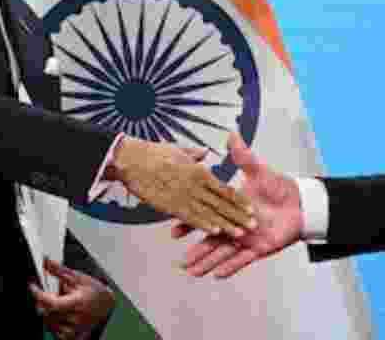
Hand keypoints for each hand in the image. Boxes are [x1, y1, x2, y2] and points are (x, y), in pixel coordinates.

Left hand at [29, 258, 114, 339]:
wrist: (107, 306)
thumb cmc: (95, 292)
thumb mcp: (78, 277)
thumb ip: (59, 271)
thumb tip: (46, 262)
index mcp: (77, 303)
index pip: (51, 302)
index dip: (38, 294)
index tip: (33, 287)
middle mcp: (75, 319)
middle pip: (47, 312)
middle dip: (44, 302)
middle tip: (54, 295)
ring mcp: (73, 330)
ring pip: (48, 321)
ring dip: (49, 311)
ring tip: (62, 304)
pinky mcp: (71, 336)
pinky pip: (53, 331)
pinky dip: (54, 322)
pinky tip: (62, 314)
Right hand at [106, 136, 255, 236]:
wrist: (130, 158)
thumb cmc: (154, 153)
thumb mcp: (180, 150)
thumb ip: (194, 155)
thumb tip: (204, 153)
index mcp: (199, 172)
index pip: (224, 189)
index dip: (238, 199)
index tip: (251, 208)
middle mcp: (195, 185)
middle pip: (221, 204)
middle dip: (238, 216)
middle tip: (254, 225)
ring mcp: (183, 196)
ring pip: (209, 213)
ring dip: (225, 224)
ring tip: (240, 233)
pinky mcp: (170, 205)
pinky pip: (190, 217)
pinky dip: (202, 225)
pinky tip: (213, 233)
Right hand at [173, 133, 302, 277]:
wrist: (301, 204)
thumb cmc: (279, 187)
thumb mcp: (259, 171)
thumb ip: (243, 156)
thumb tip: (232, 134)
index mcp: (230, 207)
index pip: (206, 215)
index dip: (190, 224)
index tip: (173, 232)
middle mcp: (235, 224)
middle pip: (212, 239)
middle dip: (196, 252)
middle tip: (180, 262)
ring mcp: (246, 238)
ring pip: (223, 253)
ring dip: (208, 263)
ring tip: (193, 272)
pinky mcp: (259, 248)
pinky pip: (243, 260)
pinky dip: (231, 267)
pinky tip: (217, 275)